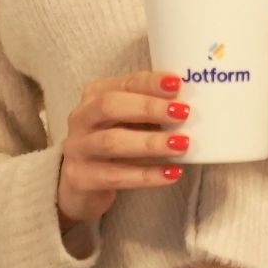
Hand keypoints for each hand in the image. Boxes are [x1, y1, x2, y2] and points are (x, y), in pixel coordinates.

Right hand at [56, 70, 192, 254]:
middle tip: (182, 113)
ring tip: (182, 145)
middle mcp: (81, 118)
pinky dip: (146, 175)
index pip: (124, 83)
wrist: (81, 184)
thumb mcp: (128, 121)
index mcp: (95, 95)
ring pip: (112, 142)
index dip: (151, 83)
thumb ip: (151, 111)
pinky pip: (115, 176)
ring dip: (150, 142)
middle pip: (110, 106)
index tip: (178, 84)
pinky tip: (171, 174)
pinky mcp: (80, 178)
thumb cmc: (113, 142)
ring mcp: (77, 148)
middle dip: (148, 107)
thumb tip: (190, 106)